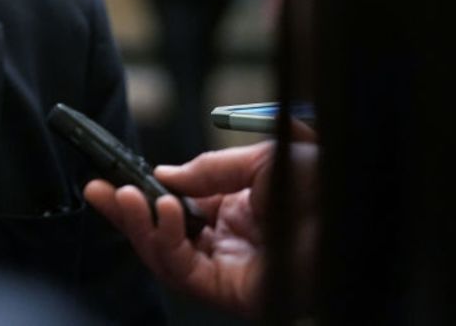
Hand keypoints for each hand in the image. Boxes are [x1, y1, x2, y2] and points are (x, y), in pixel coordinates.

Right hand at [84, 141, 309, 316]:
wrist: (359, 208)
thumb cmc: (325, 184)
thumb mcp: (257, 161)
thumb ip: (208, 171)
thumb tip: (164, 177)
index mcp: (236, 214)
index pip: (175, 211)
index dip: (140, 195)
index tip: (111, 177)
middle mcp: (230, 246)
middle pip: (162, 238)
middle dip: (126, 215)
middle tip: (97, 190)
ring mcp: (232, 271)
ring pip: (167, 259)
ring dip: (140, 228)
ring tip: (125, 198)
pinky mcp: (235, 293)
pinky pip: (186, 273)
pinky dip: (167, 243)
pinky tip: (163, 212)